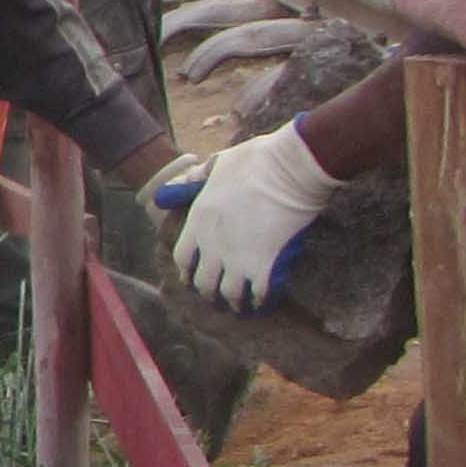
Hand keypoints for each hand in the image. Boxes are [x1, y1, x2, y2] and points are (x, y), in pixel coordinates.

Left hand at [156, 125, 339, 311]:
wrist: (290, 168)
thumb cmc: (256, 160)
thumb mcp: (216, 163)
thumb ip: (195, 177)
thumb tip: (175, 184)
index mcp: (199, 220)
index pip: (182, 258)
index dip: (186, 271)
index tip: (191, 276)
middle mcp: (213, 244)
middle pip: (203, 282)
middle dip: (209, 292)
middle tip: (217, 296)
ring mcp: (237, 256)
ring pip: (228, 293)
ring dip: (233, 301)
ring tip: (239, 306)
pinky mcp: (264, 263)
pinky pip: (257, 292)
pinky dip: (259, 299)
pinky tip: (261, 301)